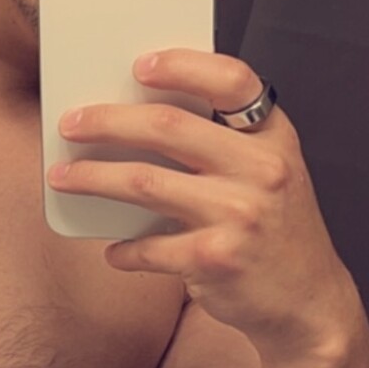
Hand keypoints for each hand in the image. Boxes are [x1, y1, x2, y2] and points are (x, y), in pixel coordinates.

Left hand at [47, 48, 355, 359]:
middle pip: (168, 128)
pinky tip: (113, 251)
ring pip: (143, 182)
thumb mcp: (267, 175)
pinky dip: (122, 251)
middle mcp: (260, 169)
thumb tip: (138, 125)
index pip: (232, 81)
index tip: (139, 65)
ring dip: (92, 178)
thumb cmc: (273, 232)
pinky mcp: (214, 258)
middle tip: (71, 124)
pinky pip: (147, 248)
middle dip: (107, 122)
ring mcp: (238, 214)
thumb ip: (223, 146)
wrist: (305, 301)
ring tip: (62, 177)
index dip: (183, 66)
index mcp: (273, 137)